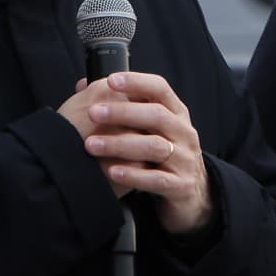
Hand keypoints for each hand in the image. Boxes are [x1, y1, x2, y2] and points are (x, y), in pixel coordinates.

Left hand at [68, 70, 212, 236]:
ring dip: (121, 144)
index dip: (136, 82)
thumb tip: (83, 86)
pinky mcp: (181, 186)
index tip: (110, 81)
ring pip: (155, 147)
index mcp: (176, 114)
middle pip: (157, 115)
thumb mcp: (151, 128)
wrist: (192, 194)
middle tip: (93, 112)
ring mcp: (185, 160)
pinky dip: (134, 175)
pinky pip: (157, 179)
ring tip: (92, 145)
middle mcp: (184, 133)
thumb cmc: (163, 153)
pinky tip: (112, 172)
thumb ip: (124, 106)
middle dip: (123, 112)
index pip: (160, 89)